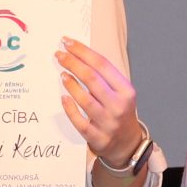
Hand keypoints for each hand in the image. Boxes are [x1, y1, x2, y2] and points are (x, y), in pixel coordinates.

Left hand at [58, 37, 145, 166]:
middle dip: (73, 63)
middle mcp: (119, 106)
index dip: (83, 52)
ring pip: (85, 100)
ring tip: (62, 74)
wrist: (127, 143)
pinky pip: (80, 121)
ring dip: (71, 84)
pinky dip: (70, 108)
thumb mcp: (121, 92)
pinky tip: (64, 98)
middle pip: (92, 79)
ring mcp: (108, 123)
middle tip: (59, 55)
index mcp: (126, 91)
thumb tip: (78, 55)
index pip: (102, 65)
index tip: (68, 42)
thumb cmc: (119, 111)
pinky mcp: (98, 138)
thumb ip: (105, 77)